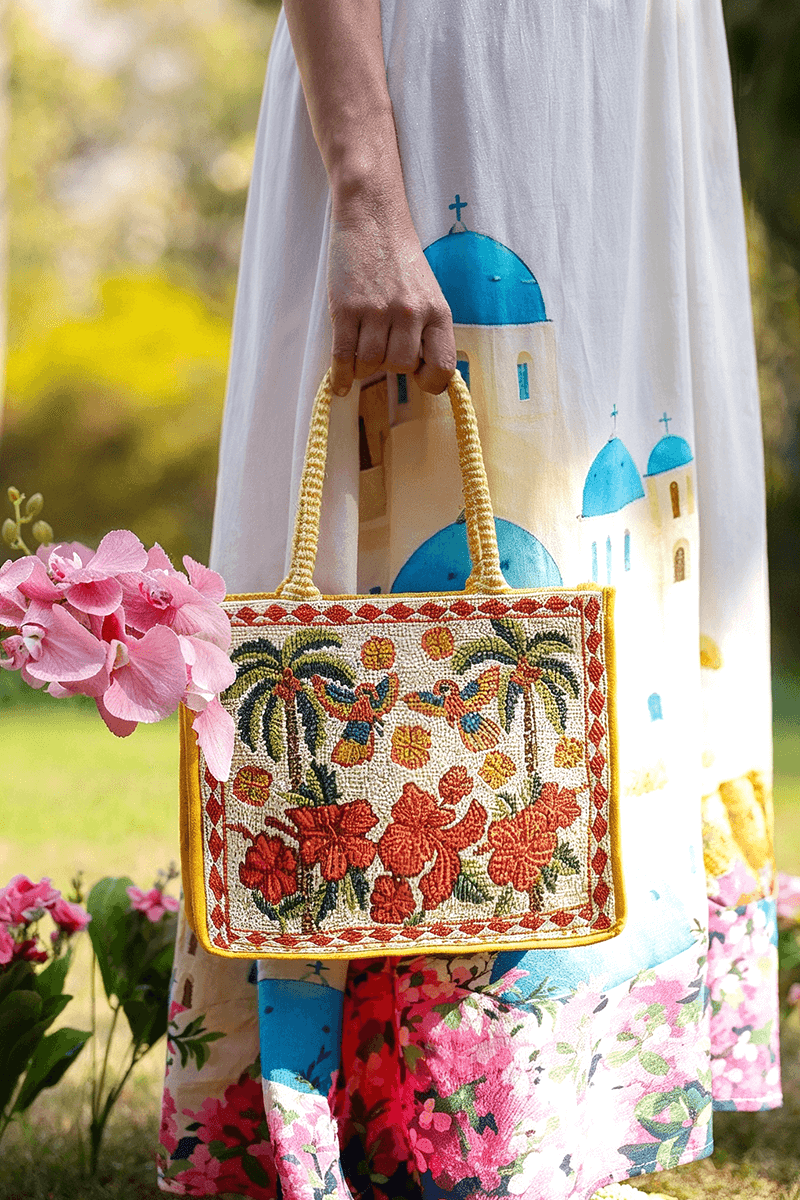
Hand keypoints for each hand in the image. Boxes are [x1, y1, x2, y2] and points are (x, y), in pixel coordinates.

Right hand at [327, 196, 455, 396]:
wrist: (373, 218)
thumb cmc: (401, 260)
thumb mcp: (429, 294)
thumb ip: (427, 330)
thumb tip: (418, 371)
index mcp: (437, 312)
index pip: (442, 367)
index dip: (430, 380)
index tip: (418, 377)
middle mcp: (410, 313)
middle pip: (399, 367)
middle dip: (389, 365)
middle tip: (382, 348)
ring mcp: (377, 311)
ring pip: (370, 364)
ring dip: (364, 366)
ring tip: (361, 351)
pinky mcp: (346, 308)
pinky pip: (343, 356)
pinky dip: (340, 375)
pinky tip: (340, 383)